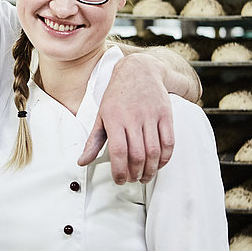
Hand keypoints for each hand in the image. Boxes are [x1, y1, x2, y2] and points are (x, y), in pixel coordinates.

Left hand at [77, 54, 174, 183]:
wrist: (139, 70)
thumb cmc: (117, 95)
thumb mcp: (101, 115)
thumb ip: (93, 141)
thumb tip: (82, 162)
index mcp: (115, 118)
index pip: (119, 151)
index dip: (120, 170)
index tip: (119, 180)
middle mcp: (134, 117)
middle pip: (138, 154)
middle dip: (135, 173)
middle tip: (132, 179)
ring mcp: (151, 116)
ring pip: (154, 151)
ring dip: (150, 169)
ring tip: (145, 176)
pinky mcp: (166, 115)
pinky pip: (169, 142)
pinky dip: (165, 158)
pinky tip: (158, 164)